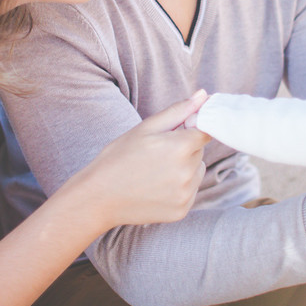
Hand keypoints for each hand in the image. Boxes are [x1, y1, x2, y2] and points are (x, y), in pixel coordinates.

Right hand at [62, 90, 210, 228]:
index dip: (192, 128)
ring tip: (155, 171)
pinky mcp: (182, 211)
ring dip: (185, 168)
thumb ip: (178, 111)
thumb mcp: (146, 128)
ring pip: (197, 172)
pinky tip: (156, 187)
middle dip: (185, 148)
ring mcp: (186, 194)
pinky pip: (190, 191)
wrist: (99, 197)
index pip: (206, 130)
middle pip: (200, 151)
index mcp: (181, 147)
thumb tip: (204, 95)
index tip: (177, 132)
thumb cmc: (118, 157)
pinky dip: (179, 188)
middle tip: (157, 153)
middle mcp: (188, 172)